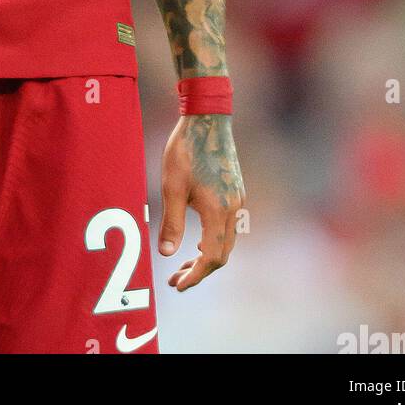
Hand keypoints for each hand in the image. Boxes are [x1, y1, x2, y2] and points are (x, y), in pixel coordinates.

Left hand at [159, 114, 244, 289]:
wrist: (208, 119)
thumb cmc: (186, 150)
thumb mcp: (172, 186)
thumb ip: (171, 223)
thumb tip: (166, 255)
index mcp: (219, 211)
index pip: (211, 257)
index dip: (195, 275)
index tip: (178, 285)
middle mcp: (234, 209)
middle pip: (222, 254)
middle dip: (199, 270)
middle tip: (176, 280)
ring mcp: (238, 199)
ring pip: (227, 241)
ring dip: (207, 256)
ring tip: (184, 263)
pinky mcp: (235, 191)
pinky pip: (229, 227)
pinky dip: (214, 240)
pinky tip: (198, 240)